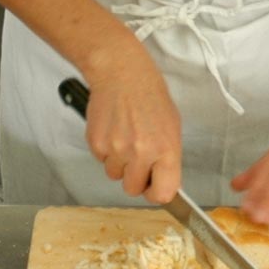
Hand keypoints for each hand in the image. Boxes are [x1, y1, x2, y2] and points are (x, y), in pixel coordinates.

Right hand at [82, 45, 182, 202]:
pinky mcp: (96, 143)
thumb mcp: (172, 127)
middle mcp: (141, 152)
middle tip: (137, 159)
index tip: (154, 187)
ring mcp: (117, 149)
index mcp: (166, 149)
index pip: (162, 194)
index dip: (156, 193)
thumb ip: (167, 158)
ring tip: (124, 138)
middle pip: (133, 189)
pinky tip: (113, 130)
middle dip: (134, 178)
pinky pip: (101, 160)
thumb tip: (164, 181)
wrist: (122, 74)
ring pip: (114, 175)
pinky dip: (105, 150)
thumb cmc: (150, 96)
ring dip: (118, 163)